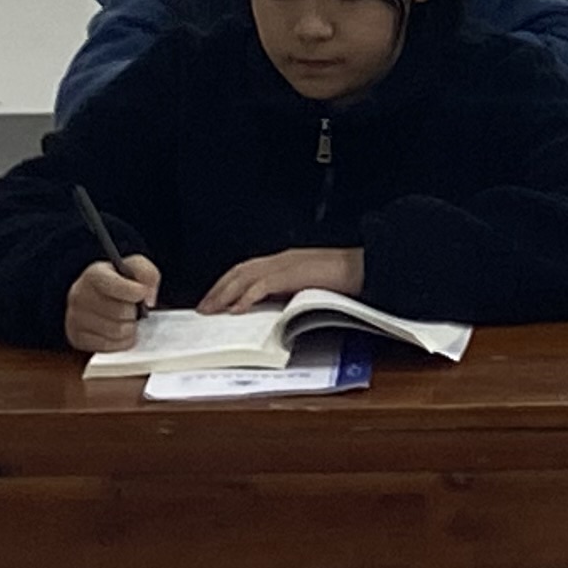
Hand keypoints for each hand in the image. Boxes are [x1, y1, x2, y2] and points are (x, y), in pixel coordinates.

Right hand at [65, 255, 157, 352]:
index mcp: (94, 274)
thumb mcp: (136, 267)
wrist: (100, 296)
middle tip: (136, 310)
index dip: (135, 292)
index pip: (116, 285)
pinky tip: (123, 332)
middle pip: (119, 311)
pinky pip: (107, 346)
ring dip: (130, 328)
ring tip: (130, 321)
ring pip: (115, 331)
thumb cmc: (120, 281)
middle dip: (135, 312)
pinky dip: (121, 342)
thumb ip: (147, 274)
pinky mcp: (77, 338)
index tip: (142, 294)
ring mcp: (75, 318)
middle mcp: (79, 295)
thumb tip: (148, 299)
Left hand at [197, 247, 364, 315]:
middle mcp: (282, 258)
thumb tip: (270, 308)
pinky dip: (246, 297)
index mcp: (286, 260)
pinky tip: (236, 309)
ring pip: (246, 276)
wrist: (364, 269)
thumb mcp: (309, 284)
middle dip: (219, 289)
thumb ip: (289, 291)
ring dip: (225, 294)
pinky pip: (263, 285)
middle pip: (240, 270)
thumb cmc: (342, 279)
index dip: (227, 283)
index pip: (248, 268)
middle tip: (203, 307)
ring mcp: (287, 263)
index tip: (214, 299)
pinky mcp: (293, 273)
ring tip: (212, 309)